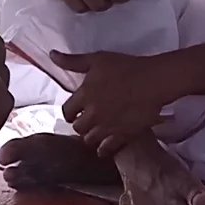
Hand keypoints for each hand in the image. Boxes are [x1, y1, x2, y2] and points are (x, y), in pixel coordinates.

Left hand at [52, 50, 176, 156]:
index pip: (67, 111)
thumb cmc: (127, 67)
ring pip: (89, 140)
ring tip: (98, 131)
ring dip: (91, 136)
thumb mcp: (97, 59)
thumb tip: (52, 55)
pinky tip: (106, 145)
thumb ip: (73, 61)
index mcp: (84, 95)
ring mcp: (107, 127)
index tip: (77, 110)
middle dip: (81, 124)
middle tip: (89, 120)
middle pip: (77, 128)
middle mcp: (92, 114)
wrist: (153, 81)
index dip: (71, 111)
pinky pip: (106, 150)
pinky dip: (103, 149)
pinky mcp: (121, 136)